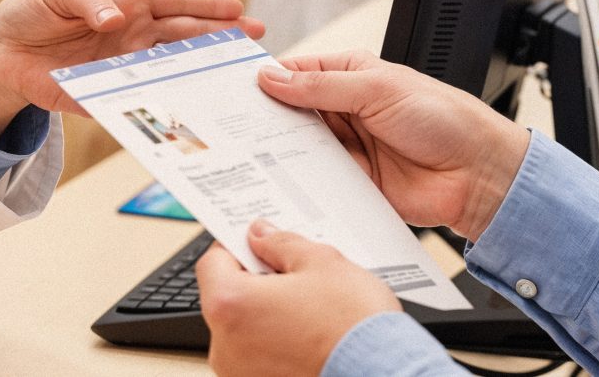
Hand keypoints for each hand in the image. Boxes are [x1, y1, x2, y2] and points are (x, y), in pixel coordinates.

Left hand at [0, 0, 261, 135]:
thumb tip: (116, 19)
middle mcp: (133, 40)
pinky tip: (182, 118)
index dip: (207, 7)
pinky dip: (157, 111)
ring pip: (169, 75)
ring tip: (231, 85)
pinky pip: (134, 106)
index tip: (239, 11)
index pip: (175, 6)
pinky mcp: (102, 97)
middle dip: (220, 41)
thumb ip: (88, 1)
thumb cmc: (32, 11)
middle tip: (254, 46)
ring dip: (198, 80)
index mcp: (128, 7)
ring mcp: (122, 71)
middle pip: (185, 41)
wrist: (0, 51)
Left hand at [195, 223, 399, 376]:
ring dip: (266, 314)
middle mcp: (225, 346)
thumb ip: (281, 243)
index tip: (256, 243)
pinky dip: (277, 343)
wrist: (386, 373)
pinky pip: (259, 356)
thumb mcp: (321, 262)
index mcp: (229, 306)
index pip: (212, 263)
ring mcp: (241, 374)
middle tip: (291, 273)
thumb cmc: (354, 326)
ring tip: (308, 307)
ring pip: (244, 330)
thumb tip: (261, 235)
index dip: (236, 247)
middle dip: (255, 282)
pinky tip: (309, 334)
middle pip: (227, 298)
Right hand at [257, 53, 528, 239]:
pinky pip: (317, 181)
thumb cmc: (445, 119)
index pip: (297, 73)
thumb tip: (273, 78)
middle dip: (265, 119)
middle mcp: (347, 111)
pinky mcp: (354, 183)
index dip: (267, 80)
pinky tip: (278, 183)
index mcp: (352, 76)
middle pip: (293, 112)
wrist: (480, 174)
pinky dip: (299, 182)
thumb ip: (322, 88)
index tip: (232, 90)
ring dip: (279, 152)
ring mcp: (350, 148)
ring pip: (299, 148)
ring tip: (245, 155)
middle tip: (230, 126)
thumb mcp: (378, 90)